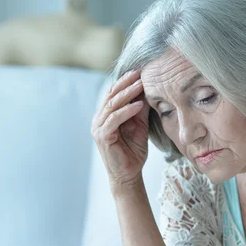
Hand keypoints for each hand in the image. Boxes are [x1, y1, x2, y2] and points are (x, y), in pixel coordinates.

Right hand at [91, 70, 149, 190]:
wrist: (129, 174)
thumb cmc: (134, 151)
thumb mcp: (140, 125)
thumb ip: (140, 109)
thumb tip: (147, 89)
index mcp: (106, 115)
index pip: (114, 93)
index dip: (125, 81)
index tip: (140, 72)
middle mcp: (98, 119)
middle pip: (111, 95)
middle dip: (126, 83)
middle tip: (140, 73)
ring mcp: (98, 127)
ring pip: (112, 105)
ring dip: (127, 94)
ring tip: (141, 85)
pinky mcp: (102, 136)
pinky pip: (114, 119)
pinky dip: (126, 111)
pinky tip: (138, 105)